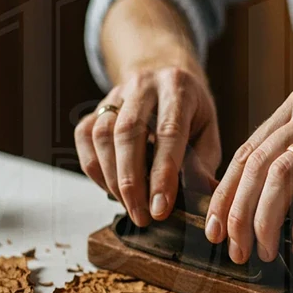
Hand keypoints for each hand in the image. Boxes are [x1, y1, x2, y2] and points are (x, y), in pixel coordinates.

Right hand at [75, 67, 220, 226]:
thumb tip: (202, 197)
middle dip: (132, 182)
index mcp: (178, 88)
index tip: (160, 208)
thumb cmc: (190, 112)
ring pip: (102, 135)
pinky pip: (85, 137)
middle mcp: (143, 85)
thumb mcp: (208, 130)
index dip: (162, 173)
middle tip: (141, 216)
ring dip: (113, 178)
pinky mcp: (96, 106)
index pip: (168, 132)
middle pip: (128, 132)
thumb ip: (203, 162)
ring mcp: (116, 93)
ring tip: (129, 206)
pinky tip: (110, 187)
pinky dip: (94, 168)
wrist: (165, 76)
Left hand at [204, 88, 292, 262]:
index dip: (225, 194)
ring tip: (263, 252)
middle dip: (238, 214)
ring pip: (282, 179)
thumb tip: (244, 210)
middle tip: (235, 249)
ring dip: (265, 222)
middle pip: (258, 166)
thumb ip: (288, 166)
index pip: (247, 153)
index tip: (214, 229)